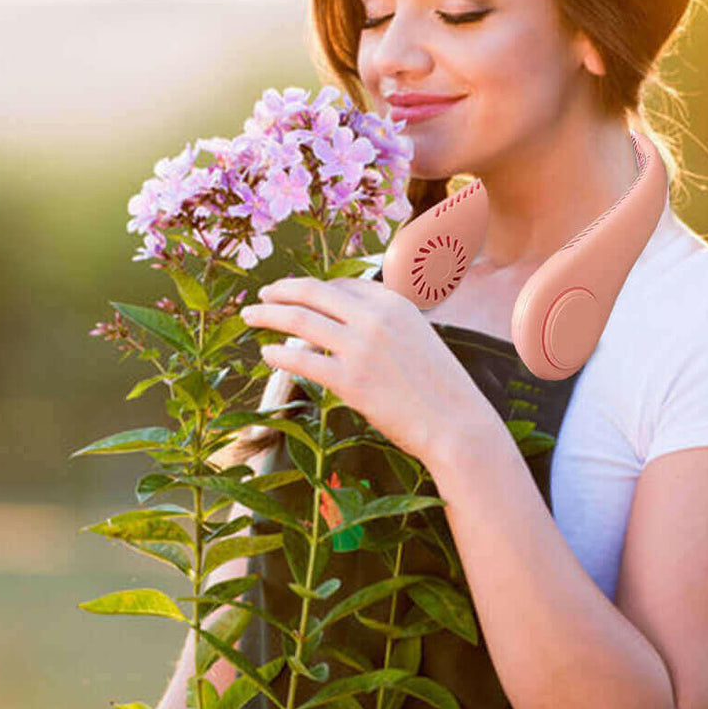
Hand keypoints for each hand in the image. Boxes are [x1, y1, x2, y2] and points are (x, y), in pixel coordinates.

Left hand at [239, 275, 491, 466]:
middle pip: (313, 293)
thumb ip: (383, 323)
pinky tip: (266, 354)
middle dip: (281, 291)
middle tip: (261, 294)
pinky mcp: (350, 381)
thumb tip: (345, 319)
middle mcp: (375, 317)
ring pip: (300, 321)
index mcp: (393, 302)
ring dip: (268, 315)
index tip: (294, 292)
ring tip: (250, 315)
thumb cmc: (438, 386)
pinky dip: (278, 355)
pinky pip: (301, 361)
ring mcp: (360, 348)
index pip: (341, 285)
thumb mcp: (417, 336)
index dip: (313, 288)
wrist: (457, 424)